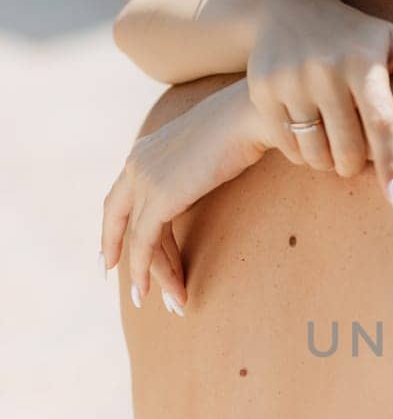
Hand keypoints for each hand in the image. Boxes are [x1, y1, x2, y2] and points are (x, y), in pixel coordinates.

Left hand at [101, 78, 269, 308]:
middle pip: (118, 217)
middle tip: (124, 283)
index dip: (114, 225)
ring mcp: (144, 179)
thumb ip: (199, 166)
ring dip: (153, 275)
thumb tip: (214, 176)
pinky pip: (145, 244)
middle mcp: (136, 163)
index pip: (122, 194)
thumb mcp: (213, 148)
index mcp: (146, 149)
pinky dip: (150, 272)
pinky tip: (164, 292)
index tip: (112, 252)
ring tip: (172, 303)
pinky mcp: (159, 197)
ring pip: (138, 238)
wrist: (254, 115)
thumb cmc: (249, 126)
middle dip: (116, 251)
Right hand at [247, 0, 392, 213]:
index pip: (382, 124)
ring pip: (316, 154)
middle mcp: (326, 69)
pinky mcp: (261, 91)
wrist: (283, 9)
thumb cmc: (351, 35)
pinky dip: (301, 153)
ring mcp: (290, 80)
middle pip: (348, 150)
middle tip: (355, 153)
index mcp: (364, 62)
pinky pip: (288, 147)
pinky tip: (306, 132)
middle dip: (355, 164)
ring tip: (331, 141)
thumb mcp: (387, 40)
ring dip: (327, 162)